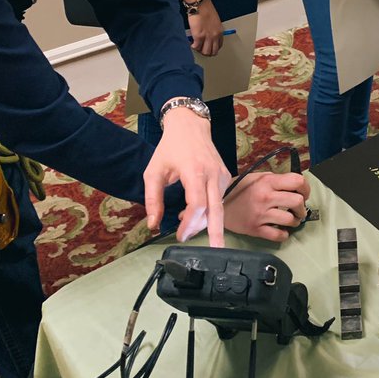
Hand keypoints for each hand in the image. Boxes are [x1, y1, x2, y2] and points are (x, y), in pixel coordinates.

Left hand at [143, 106, 229, 245]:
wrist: (190, 126)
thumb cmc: (170, 147)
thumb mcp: (154, 172)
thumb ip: (152, 199)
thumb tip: (153, 224)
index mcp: (194, 172)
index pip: (198, 205)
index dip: (190, 225)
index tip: (179, 235)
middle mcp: (212, 174)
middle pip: (217, 210)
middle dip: (216, 233)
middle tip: (214, 251)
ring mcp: (222, 175)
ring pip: (218, 207)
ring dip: (205, 221)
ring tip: (186, 224)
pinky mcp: (225, 176)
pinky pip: (220, 199)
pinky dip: (209, 210)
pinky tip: (194, 211)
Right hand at [187, 0, 223, 56]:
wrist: (200, 5)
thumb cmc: (206, 9)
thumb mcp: (214, 21)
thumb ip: (213, 29)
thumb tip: (208, 35)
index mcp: (220, 32)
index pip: (219, 46)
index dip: (213, 48)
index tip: (208, 47)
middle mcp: (215, 36)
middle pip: (213, 51)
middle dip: (207, 52)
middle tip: (201, 49)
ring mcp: (207, 37)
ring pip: (205, 52)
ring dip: (200, 51)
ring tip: (196, 47)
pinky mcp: (198, 36)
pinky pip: (196, 47)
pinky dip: (193, 47)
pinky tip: (191, 44)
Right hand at [222, 171, 309, 240]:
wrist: (219, 204)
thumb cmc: (240, 189)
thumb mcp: (257, 177)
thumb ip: (275, 179)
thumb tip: (295, 185)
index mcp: (267, 182)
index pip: (297, 181)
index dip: (305, 188)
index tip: (304, 193)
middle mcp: (265, 197)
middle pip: (297, 201)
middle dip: (302, 207)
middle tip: (299, 209)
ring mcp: (261, 214)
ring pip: (290, 220)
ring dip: (295, 221)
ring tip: (292, 220)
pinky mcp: (256, 229)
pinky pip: (277, 236)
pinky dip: (284, 235)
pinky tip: (282, 231)